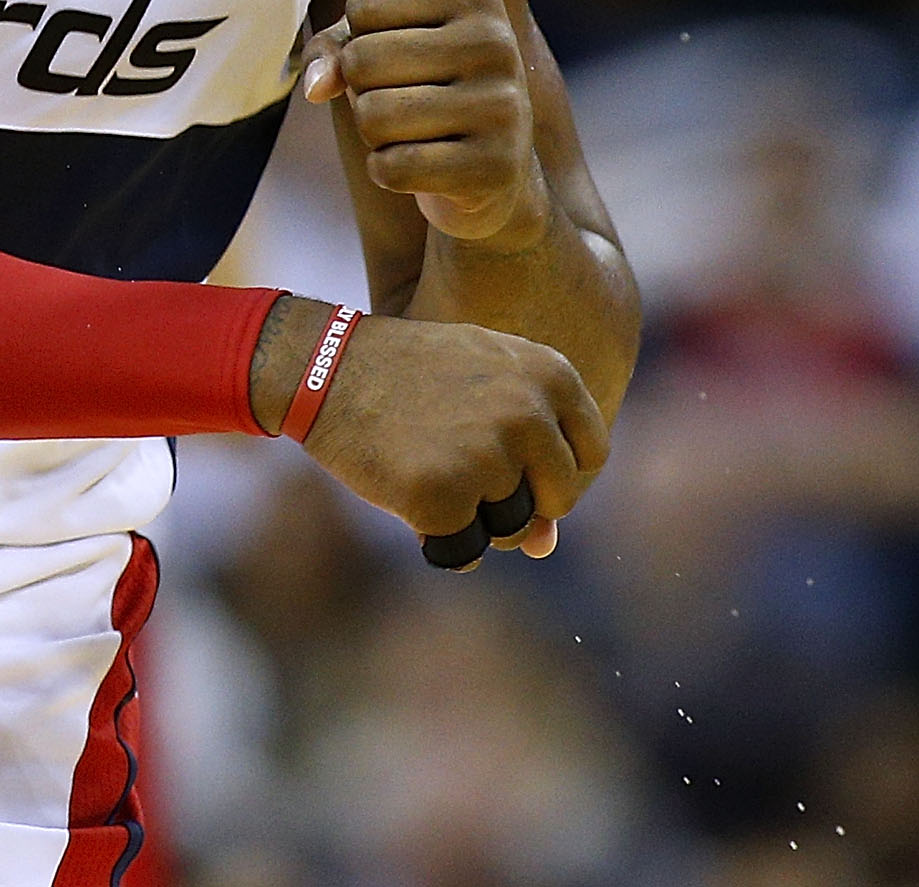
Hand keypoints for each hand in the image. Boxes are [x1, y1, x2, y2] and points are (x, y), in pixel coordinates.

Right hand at [283, 308, 605, 558]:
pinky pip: (463, 553)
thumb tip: (547, 547)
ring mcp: (487, 457)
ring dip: (475, 518)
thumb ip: (529, 457)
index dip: (554, 472)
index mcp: (551, 375)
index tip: (517, 466)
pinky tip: (404, 490)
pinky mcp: (443, 496)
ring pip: (512, 530)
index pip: (593, 454)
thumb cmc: (409, 376)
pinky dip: (435, 538)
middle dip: (517, 502)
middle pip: (558, 500)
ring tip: (429, 465)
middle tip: (463, 468)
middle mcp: (529, 415)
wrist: (325, 365)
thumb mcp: (482, 389)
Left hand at [303, 0, 545, 246]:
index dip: (358, 41)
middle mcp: (495, 41)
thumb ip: (335, 48)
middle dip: (361, 91)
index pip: (363, 4)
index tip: (402, 58)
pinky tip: (424, 166)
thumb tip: (314, 86)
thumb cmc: (426, 92)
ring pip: (373, 115)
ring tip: (414, 133)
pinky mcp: (495, 167)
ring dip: (374, 134)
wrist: (492, 171)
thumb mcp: (381, 48)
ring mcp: (503, 105)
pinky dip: (388, 172)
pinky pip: (394, 167)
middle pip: (362, 59)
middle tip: (403, 103)